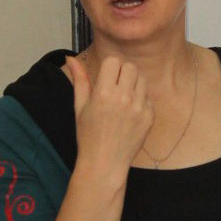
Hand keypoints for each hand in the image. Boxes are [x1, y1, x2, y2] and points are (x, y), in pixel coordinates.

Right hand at [64, 54, 152, 171]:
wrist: (105, 162)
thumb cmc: (89, 135)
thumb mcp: (80, 106)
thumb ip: (80, 79)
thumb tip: (71, 57)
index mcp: (104, 93)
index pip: (114, 62)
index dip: (109, 68)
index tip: (106, 79)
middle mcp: (123, 98)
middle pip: (130, 67)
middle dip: (122, 74)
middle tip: (114, 88)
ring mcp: (139, 107)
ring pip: (142, 80)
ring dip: (133, 85)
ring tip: (122, 100)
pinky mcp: (149, 116)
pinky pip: (148, 97)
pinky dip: (140, 100)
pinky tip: (129, 114)